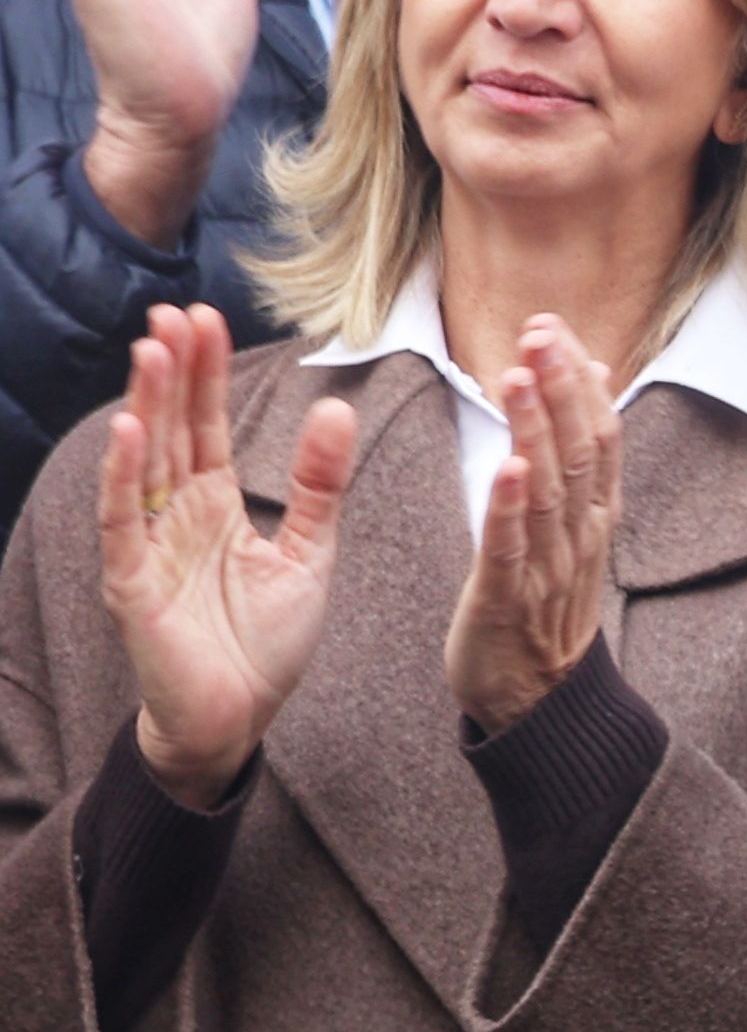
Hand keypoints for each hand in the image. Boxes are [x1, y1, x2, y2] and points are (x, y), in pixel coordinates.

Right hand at [100, 304, 349, 803]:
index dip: (206, 374)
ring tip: (154, 348)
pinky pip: (123, 523)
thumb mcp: (309, 553)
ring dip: (147, 405)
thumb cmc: (264, 642)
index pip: (205, 426)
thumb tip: (338, 408)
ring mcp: (149, 549)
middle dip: (173, 372)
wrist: (239, 719)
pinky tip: (130, 429)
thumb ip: (321, 485)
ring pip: (143, 463)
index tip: (207, 318)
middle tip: (173, 311)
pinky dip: (123, 476)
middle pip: (171, 430)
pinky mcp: (132, 586)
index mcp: (213, 507)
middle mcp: (174, 518)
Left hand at [443, 314, 622, 733]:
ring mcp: (546, 567)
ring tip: (519, 375)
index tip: (555, 328)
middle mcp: (580, 533)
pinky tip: (508, 468)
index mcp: (596, 513)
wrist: (540, 698)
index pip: (598, 432)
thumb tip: (594, 372)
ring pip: (547, 488)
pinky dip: (510, 507)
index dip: (578, 379)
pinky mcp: (505, 601)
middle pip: (577, 449)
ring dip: (535, 429)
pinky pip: (509, 549)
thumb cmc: (548, 602)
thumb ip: (581, 451)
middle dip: (559, 387)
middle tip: (540, 332)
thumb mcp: (575, 522)